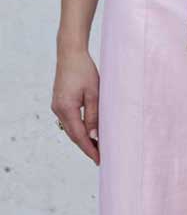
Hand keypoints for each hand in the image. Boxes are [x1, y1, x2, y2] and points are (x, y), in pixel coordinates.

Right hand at [51, 48, 99, 164]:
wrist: (71, 54)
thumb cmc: (85, 71)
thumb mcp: (94, 93)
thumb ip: (94, 115)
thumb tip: (94, 136)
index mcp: (67, 108)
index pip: (79, 136)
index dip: (89, 149)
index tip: (99, 159)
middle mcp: (59, 110)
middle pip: (73, 134)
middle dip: (87, 146)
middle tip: (100, 157)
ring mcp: (57, 106)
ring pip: (71, 128)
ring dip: (83, 137)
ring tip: (98, 146)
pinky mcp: (59, 102)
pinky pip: (70, 120)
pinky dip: (79, 128)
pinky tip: (89, 131)